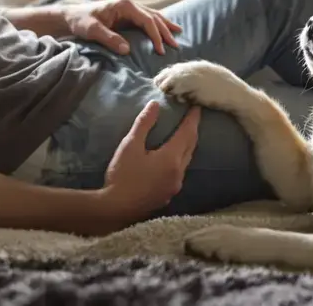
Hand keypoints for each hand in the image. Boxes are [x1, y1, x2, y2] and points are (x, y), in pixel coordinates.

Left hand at [64, 0, 181, 54]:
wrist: (71, 16)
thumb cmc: (80, 22)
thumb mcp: (92, 31)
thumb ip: (109, 39)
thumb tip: (127, 50)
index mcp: (124, 5)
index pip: (147, 20)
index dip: (156, 35)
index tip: (160, 50)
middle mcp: (129, 4)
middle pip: (154, 17)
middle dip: (165, 31)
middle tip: (175, 45)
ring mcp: (129, 8)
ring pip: (153, 16)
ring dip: (165, 25)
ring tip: (178, 33)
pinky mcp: (127, 14)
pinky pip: (147, 18)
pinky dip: (157, 24)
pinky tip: (165, 28)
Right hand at [99, 102, 200, 227]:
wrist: (116, 209)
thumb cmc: (122, 175)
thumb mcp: (130, 145)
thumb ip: (144, 123)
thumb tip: (155, 104)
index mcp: (171, 158)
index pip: (187, 133)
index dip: (192, 119)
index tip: (196, 106)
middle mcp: (178, 172)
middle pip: (190, 147)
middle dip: (192, 131)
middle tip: (192, 118)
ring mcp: (174, 186)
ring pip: (186, 161)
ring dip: (187, 146)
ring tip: (184, 135)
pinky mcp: (168, 195)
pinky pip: (180, 172)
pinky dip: (180, 160)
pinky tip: (173, 159)